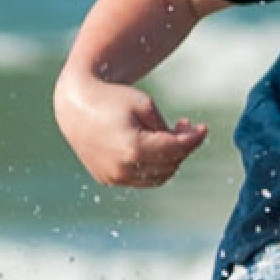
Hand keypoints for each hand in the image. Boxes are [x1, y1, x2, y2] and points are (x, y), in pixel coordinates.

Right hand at [56, 70, 209, 186]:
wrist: (75, 106)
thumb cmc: (111, 99)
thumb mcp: (145, 105)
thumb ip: (168, 129)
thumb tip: (186, 146)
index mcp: (133, 149)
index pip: (176, 150)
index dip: (194, 139)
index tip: (205, 128)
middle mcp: (123, 169)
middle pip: (169, 164)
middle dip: (182, 147)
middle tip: (185, 126)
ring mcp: (114, 177)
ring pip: (158, 176)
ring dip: (169, 159)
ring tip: (169, 135)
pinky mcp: (108, 179)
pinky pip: (140, 178)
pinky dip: (152, 165)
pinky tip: (152, 146)